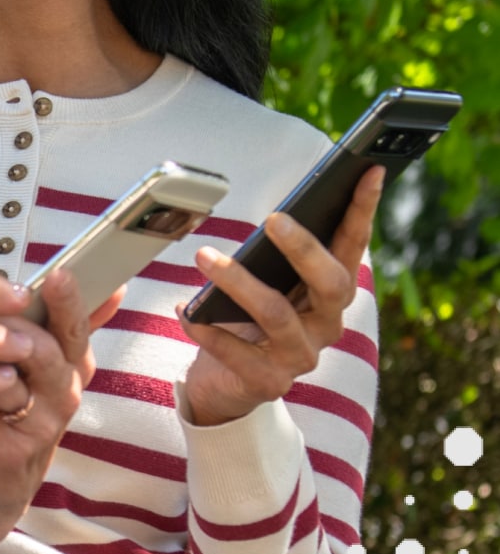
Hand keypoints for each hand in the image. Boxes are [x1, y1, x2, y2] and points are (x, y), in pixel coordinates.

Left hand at [0, 271, 118, 549]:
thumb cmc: (8, 397)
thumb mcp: (28, 355)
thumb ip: (40, 315)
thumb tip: (66, 267)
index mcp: (72, 359)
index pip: (77, 323)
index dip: (70, 300)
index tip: (59, 273)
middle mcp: (66, 390)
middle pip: (47, 348)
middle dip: (7, 323)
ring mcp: (42, 424)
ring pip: (10, 379)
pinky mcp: (10, 451)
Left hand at [176, 165, 383, 426]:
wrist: (226, 384)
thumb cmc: (245, 319)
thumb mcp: (266, 282)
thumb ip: (273, 256)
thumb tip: (275, 216)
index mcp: (329, 292)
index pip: (352, 246)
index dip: (363, 209)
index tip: (368, 169)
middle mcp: (325, 324)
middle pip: (330, 284)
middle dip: (304, 249)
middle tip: (272, 219)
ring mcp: (300, 356)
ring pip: (276, 314)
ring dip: (237, 281)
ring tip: (203, 256)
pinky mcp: (268, 382)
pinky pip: (237, 353)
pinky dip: (206, 329)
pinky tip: (185, 309)